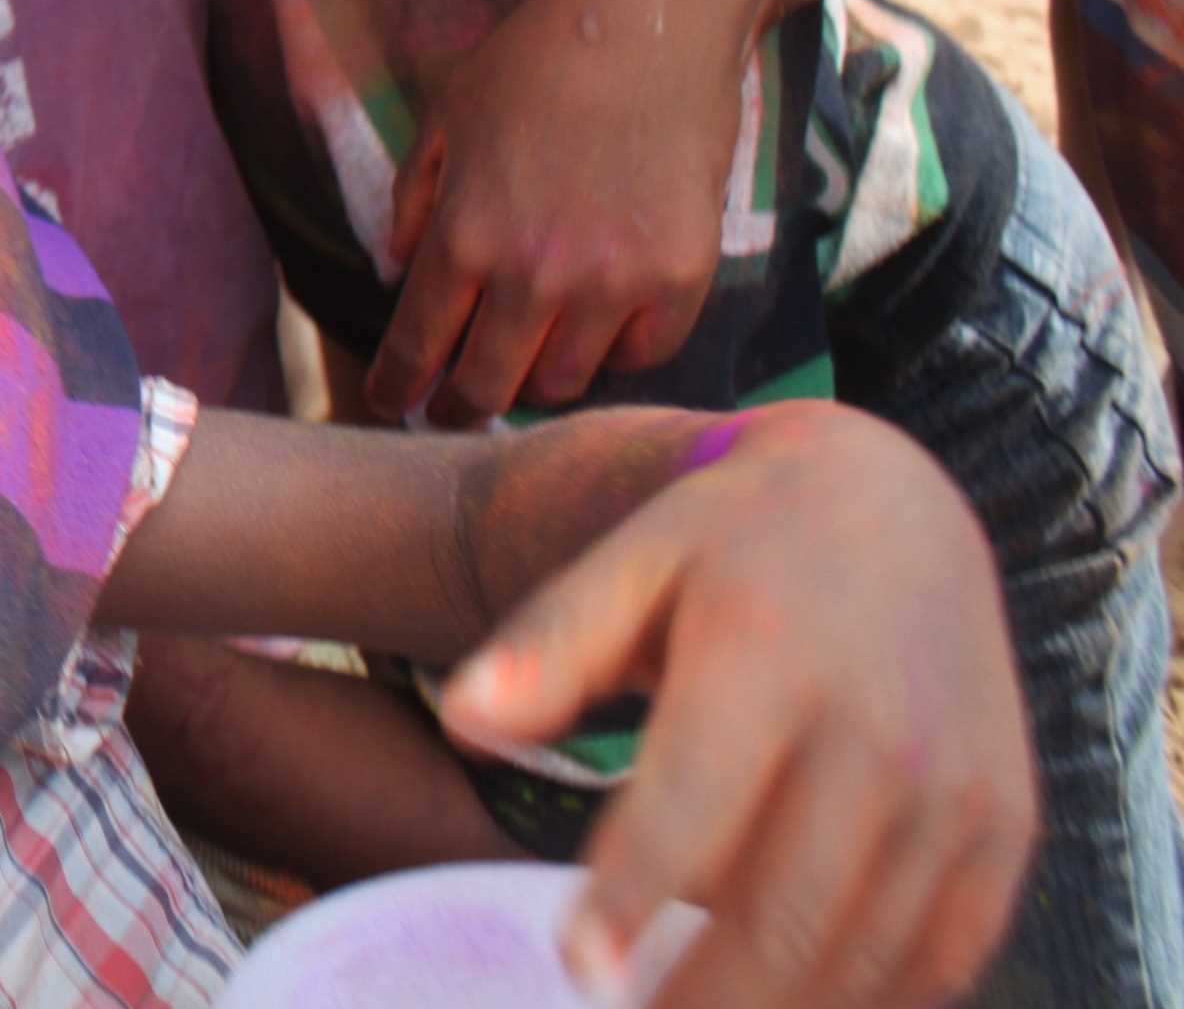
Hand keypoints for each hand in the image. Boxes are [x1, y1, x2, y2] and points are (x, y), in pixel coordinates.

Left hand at [370, 0, 763, 423]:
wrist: (648, 17)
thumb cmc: (536, 59)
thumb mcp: (445, 119)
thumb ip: (413, 202)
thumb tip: (394, 270)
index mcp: (464, 235)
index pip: (418, 343)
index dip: (398, 385)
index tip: (391, 402)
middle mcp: (534, 273)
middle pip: (489, 385)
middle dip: (462, 405)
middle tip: (455, 408)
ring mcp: (613, 280)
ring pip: (566, 381)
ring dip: (538, 380)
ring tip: (528, 366)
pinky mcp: (681, 275)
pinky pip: (644, 352)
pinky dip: (618, 350)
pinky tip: (602, 329)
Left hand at [443, 404, 1033, 1008]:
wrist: (897, 506)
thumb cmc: (729, 545)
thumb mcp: (629, 562)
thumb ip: (548, 646)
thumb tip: (462, 719)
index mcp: (766, 651)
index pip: (691, 804)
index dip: (633, 899)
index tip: (582, 973)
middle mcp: (877, 727)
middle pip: (785, 910)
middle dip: (704, 997)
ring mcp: (954, 787)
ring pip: (863, 954)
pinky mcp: (1002, 827)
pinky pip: (942, 955)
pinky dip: (869, 1001)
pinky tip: (792, 1003)